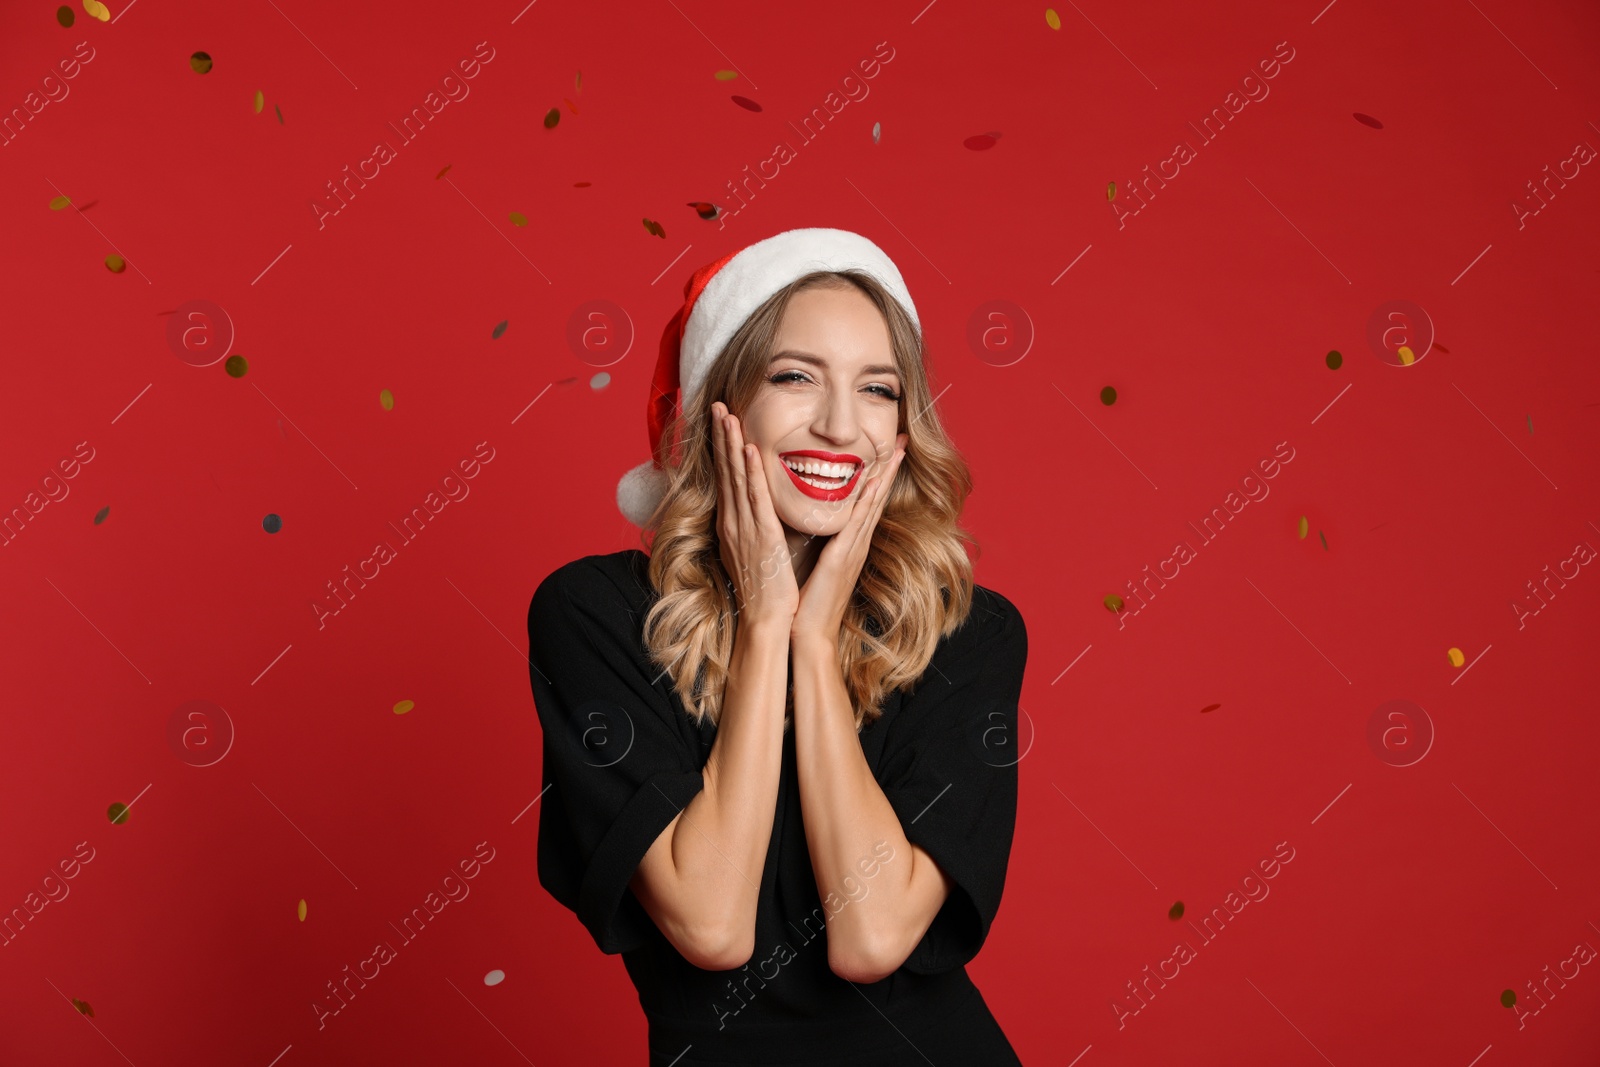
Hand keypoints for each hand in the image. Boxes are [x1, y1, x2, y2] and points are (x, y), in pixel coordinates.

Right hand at [711, 401, 799, 627]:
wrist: (767, 619)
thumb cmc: (766, 589)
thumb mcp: (756, 551)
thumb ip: (754, 528)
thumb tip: (756, 511)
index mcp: (733, 524)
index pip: (726, 478)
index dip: (723, 448)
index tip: (722, 421)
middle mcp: (733, 522)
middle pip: (726, 471)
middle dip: (721, 436)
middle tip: (718, 405)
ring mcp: (744, 528)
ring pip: (737, 479)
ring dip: (732, 445)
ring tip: (728, 416)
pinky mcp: (761, 537)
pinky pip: (755, 500)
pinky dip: (751, 474)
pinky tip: (750, 451)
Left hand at [789, 432, 907, 646]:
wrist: (809, 632)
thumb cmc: (809, 602)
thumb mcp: (818, 565)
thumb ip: (823, 545)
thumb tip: (818, 526)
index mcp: (849, 544)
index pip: (868, 502)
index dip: (879, 475)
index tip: (887, 451)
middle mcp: (856, 543)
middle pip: (877, 497)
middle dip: (890, 467)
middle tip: (902, 440)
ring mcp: (853, 549)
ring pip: (872, 504)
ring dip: (885, 476)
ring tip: (896, 450)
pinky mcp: (842, 556)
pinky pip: (856, 522)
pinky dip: (866, 500)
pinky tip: (873, 481)